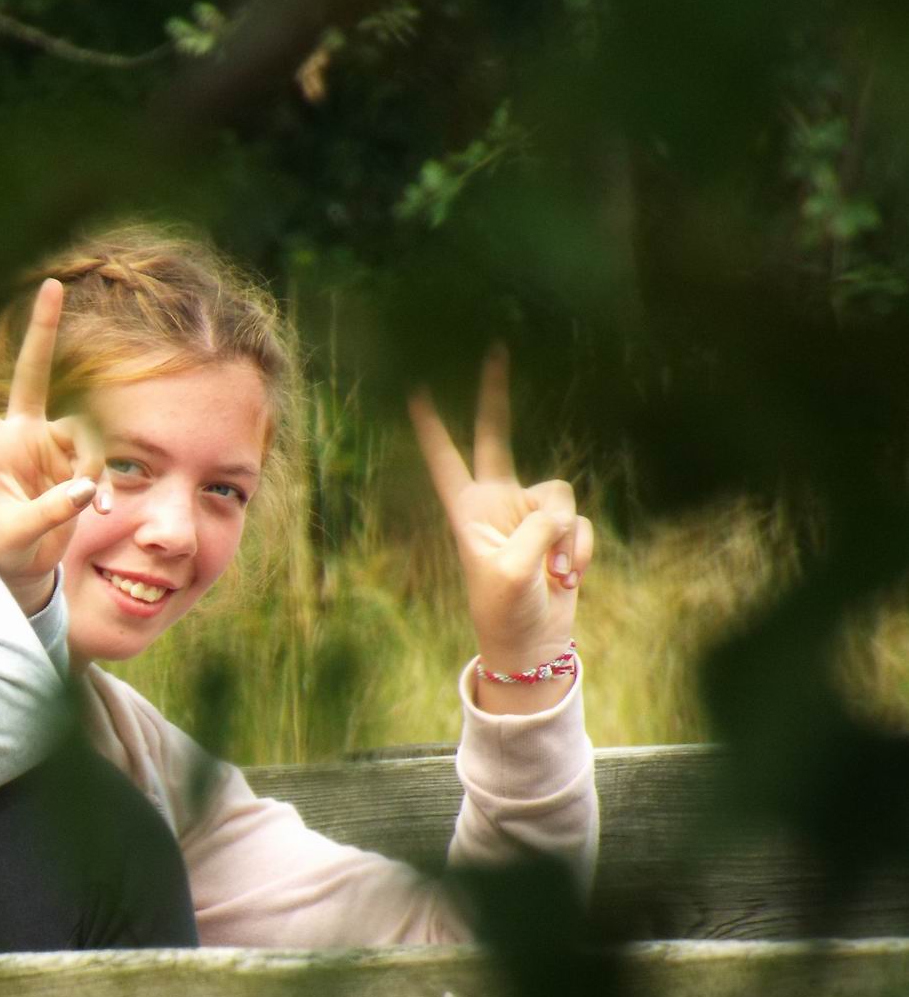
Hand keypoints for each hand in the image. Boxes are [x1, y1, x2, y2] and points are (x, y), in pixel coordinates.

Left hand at [0, 280, 106, 614]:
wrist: (18, 565)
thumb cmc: (0, 547)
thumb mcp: (17, 533)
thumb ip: (50, 510)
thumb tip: (86, 488)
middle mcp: (21, 435)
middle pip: (33, 374)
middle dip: (42, 331)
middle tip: (52, 284)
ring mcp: (50, 446)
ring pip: (84, 430)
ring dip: (93, 462)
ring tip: (88, 501)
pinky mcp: (74, 463)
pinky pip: (98, 461)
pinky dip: (102, 485)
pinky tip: (101, 508)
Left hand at [408, 346, 594, 710]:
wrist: (531, 645)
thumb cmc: (506, 612)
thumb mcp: (514, 570)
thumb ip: (537, 527)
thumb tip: (561, 511)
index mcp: (467, 510)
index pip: (445, 460)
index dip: (432, 428)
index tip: (416, 391)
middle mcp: (496, 503)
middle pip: (497, 438)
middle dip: (495, 398)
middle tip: (494, 351)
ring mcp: (529, 515)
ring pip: (560, 493)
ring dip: (564, 536)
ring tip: (552, 573)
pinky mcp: (559, 531)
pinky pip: (580, 524)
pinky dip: (580, 552)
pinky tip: (568, 579)